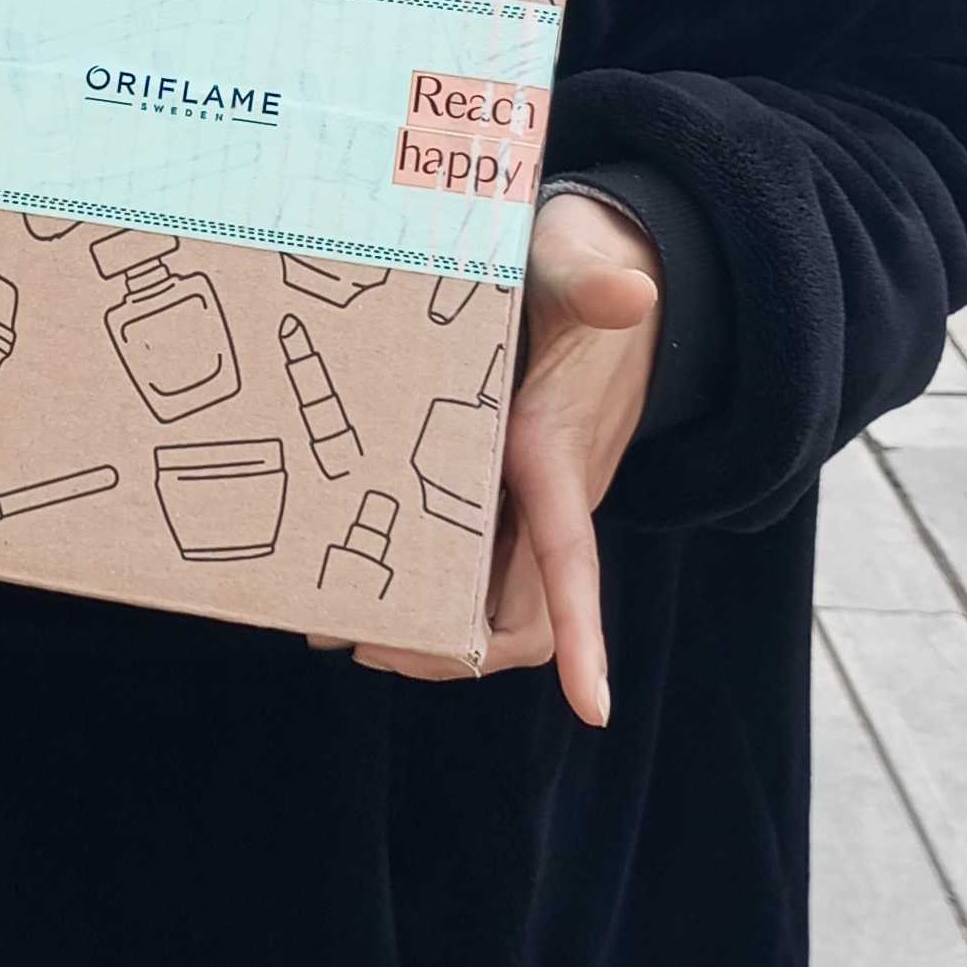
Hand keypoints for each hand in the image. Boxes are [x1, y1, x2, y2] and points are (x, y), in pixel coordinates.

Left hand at [310, 186, 661, 727]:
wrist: (596, 265)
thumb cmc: (579, 266)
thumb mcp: (575, 260)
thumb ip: (595, 278)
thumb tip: (628, 293)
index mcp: (557, 453)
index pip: (574, 559)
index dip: (588, 635)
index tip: (595, 707)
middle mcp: (544, 492)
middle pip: (524, 613)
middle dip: (456, 649)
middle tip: (366, 644)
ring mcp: (517, 492)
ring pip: (490, 599)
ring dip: (429, 627)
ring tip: (337, 627)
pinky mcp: (489, 478)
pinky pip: (461, 558)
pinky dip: (413, 580)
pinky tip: (344, 571)